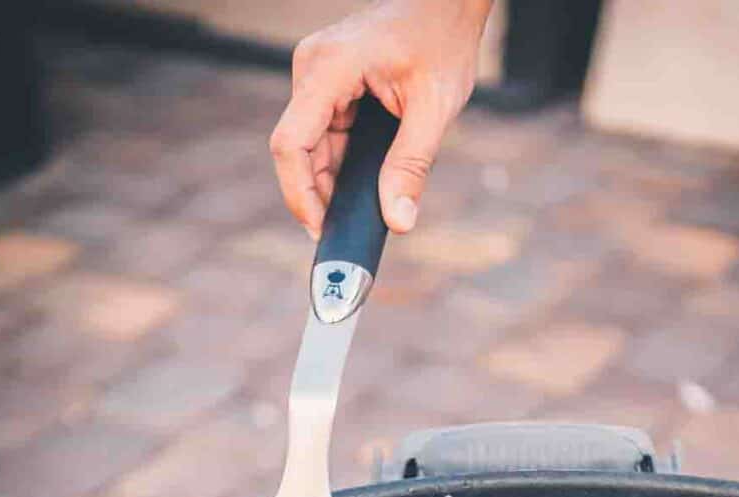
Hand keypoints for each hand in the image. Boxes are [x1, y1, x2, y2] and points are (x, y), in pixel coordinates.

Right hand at [270, 0, 491, 238]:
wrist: (447, 4)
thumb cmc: (442, 40)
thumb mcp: (433, 109)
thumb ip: (411, 167)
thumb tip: (398, 220)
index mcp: (329, 68)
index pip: (291, 143)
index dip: (299, 194)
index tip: (320, 230)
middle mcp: (312, 68)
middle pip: (297, 149)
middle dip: (319, 194)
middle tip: (344, 232)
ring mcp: (318, 74)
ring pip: (310, 145)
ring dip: (332, 180)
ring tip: (359, 210)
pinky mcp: (329, 83)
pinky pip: (324, 133)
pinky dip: (340, 163)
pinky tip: (360, 185)